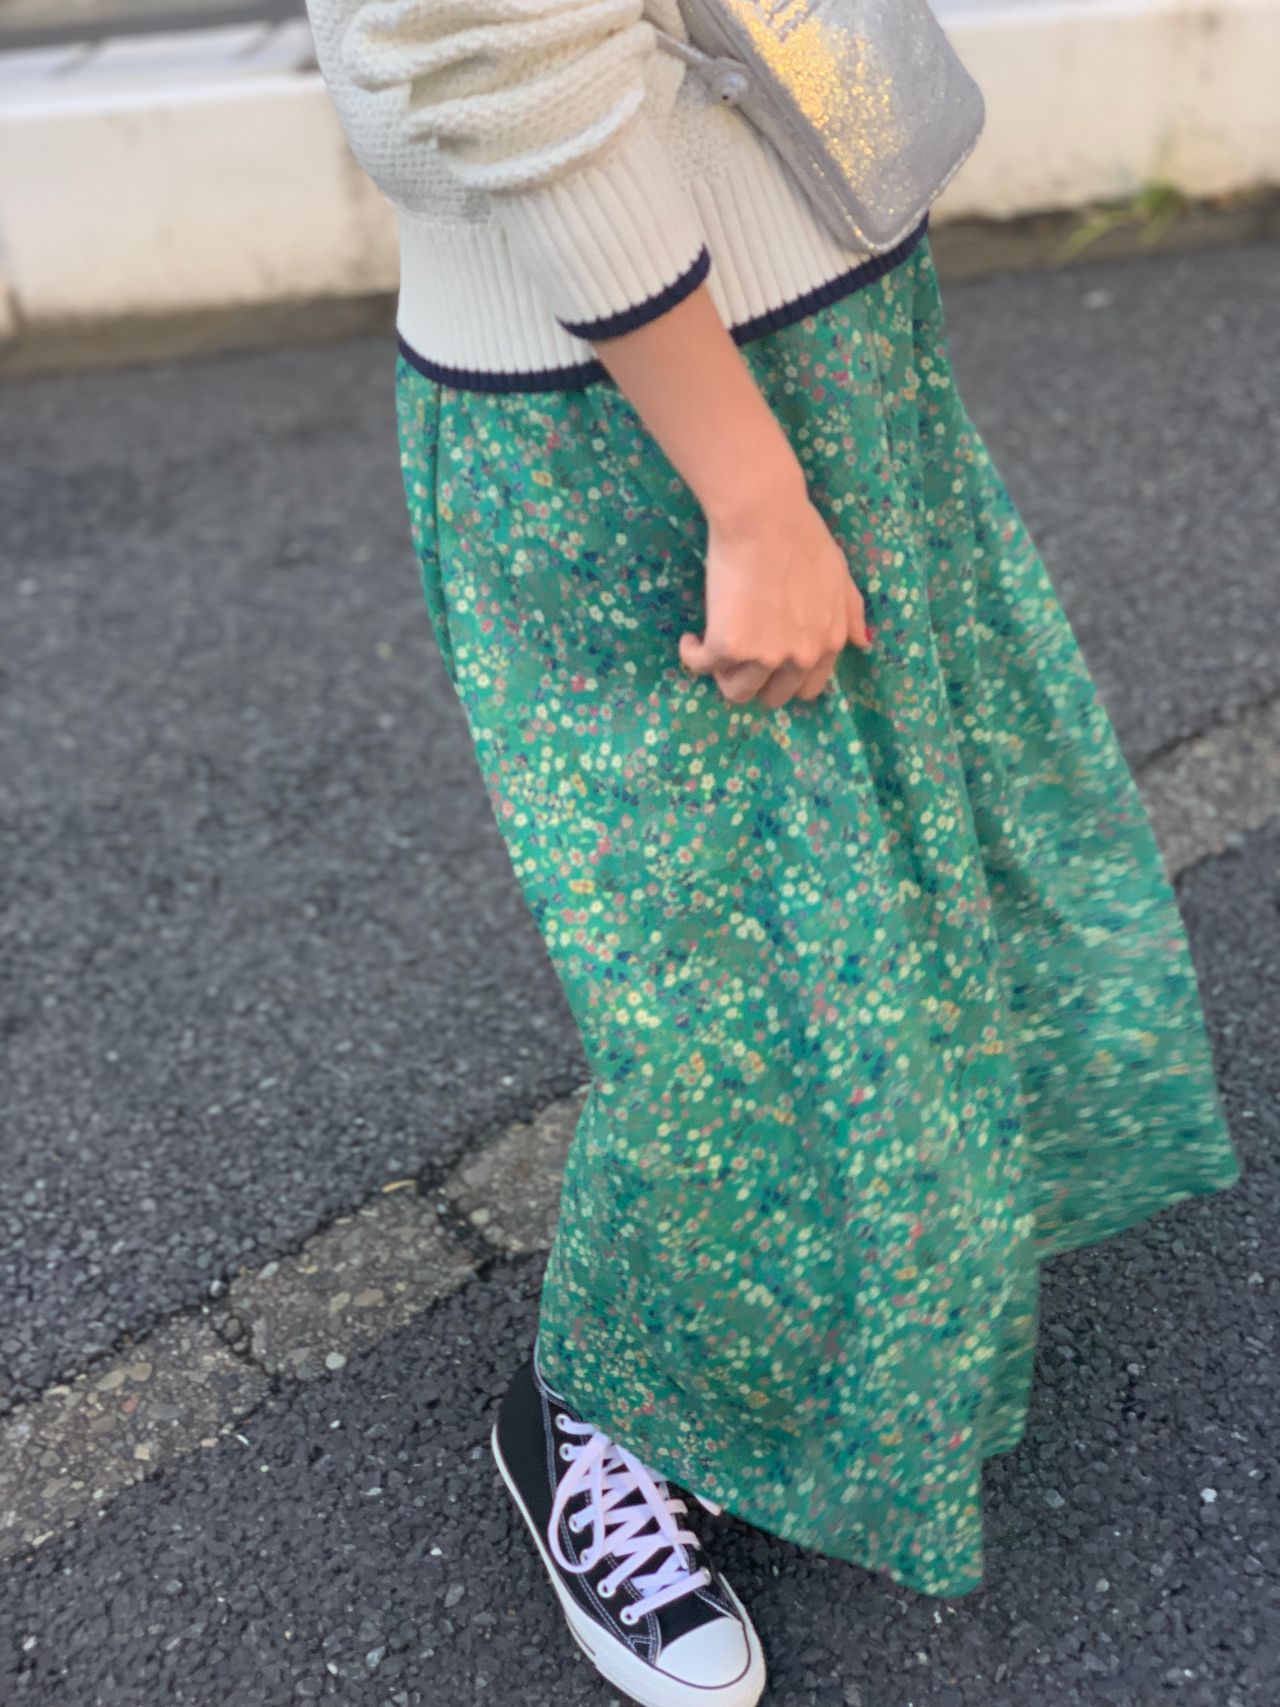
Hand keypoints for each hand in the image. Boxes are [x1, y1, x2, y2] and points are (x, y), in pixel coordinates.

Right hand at [678, 470, 871, 707]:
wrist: (764, 518)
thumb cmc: (802, 536)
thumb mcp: (840, 574)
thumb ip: (850, 612)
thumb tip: (861, 643)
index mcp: (828, 643)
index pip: (808, 688)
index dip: (785, 678)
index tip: (768, 661)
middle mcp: (800, 657)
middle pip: (773, 697)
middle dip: (756, 681)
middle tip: (740, 655)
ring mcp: (764, 656)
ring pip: (737, 692)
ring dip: (723, 675)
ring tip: (714, 647)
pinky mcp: (728, 646)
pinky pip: (702, 666)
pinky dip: (693, 655)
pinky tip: (691, 640)